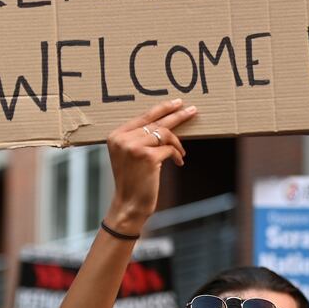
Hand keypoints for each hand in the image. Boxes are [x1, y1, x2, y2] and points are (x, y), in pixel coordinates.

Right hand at [103, 98, 195, 233]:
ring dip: (177, 144)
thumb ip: (139, 138)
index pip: (143, 116)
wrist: (128, 204)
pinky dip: (177, 154)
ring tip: (181, 153)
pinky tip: (179, 162)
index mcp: (116, 135)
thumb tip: (166, 123)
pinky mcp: (147, 157)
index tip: (177, 103)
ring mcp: (134, 147)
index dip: (162, 109)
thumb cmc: (133, 181)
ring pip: (165, 134)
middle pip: (156, 121)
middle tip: (192, 109)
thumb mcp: (129, 156)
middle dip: (177, 115)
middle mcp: (123, 138)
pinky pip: (170, 149)